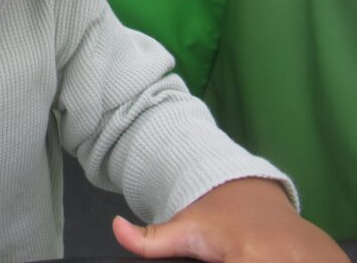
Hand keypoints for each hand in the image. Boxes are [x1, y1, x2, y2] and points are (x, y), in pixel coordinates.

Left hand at [112, 178, 348, 261]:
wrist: (253, 193)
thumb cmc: (216, 218)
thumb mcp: (184, 228)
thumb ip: (150, 240)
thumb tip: (117, 230)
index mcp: (247, 257)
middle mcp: (281, 258)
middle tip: (238, 256)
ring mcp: (313, 260)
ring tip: (261, 254)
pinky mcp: (332, 259)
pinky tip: (288, 260)